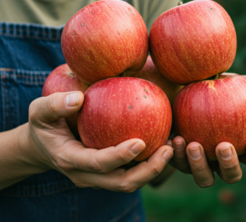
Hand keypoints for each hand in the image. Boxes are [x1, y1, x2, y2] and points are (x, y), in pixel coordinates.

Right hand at [20, 92, 173, 192]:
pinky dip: (147, 163)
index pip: (98, 164)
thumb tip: (78, 98)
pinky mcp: (105, 172)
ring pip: (129, 181)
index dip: (120, 156)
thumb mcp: (39, 111)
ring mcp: (97, 177)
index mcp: (70, 159)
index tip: (140, 141)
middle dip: (148, 170)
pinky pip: (129, 172)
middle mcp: (86, 174)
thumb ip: (54, 105)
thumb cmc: (43, 125)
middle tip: (168, 149)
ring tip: (171, 147)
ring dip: (152, 169)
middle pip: (121, 182)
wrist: (41, 146)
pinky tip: (160, 143)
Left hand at [169, 74, 245, 186]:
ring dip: (200, 165)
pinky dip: (178, 155)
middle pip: (230, 175)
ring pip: (204, 178)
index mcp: (234, 144)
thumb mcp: (221, 82)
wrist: (172, 89)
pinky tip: (176, 138)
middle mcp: (217, 158)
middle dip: (229, 164)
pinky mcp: (177, 158)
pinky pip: (178, 164)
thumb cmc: (202, 86)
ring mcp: (197, 162)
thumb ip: (243, 84)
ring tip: (194, 144)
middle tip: (222, 145)